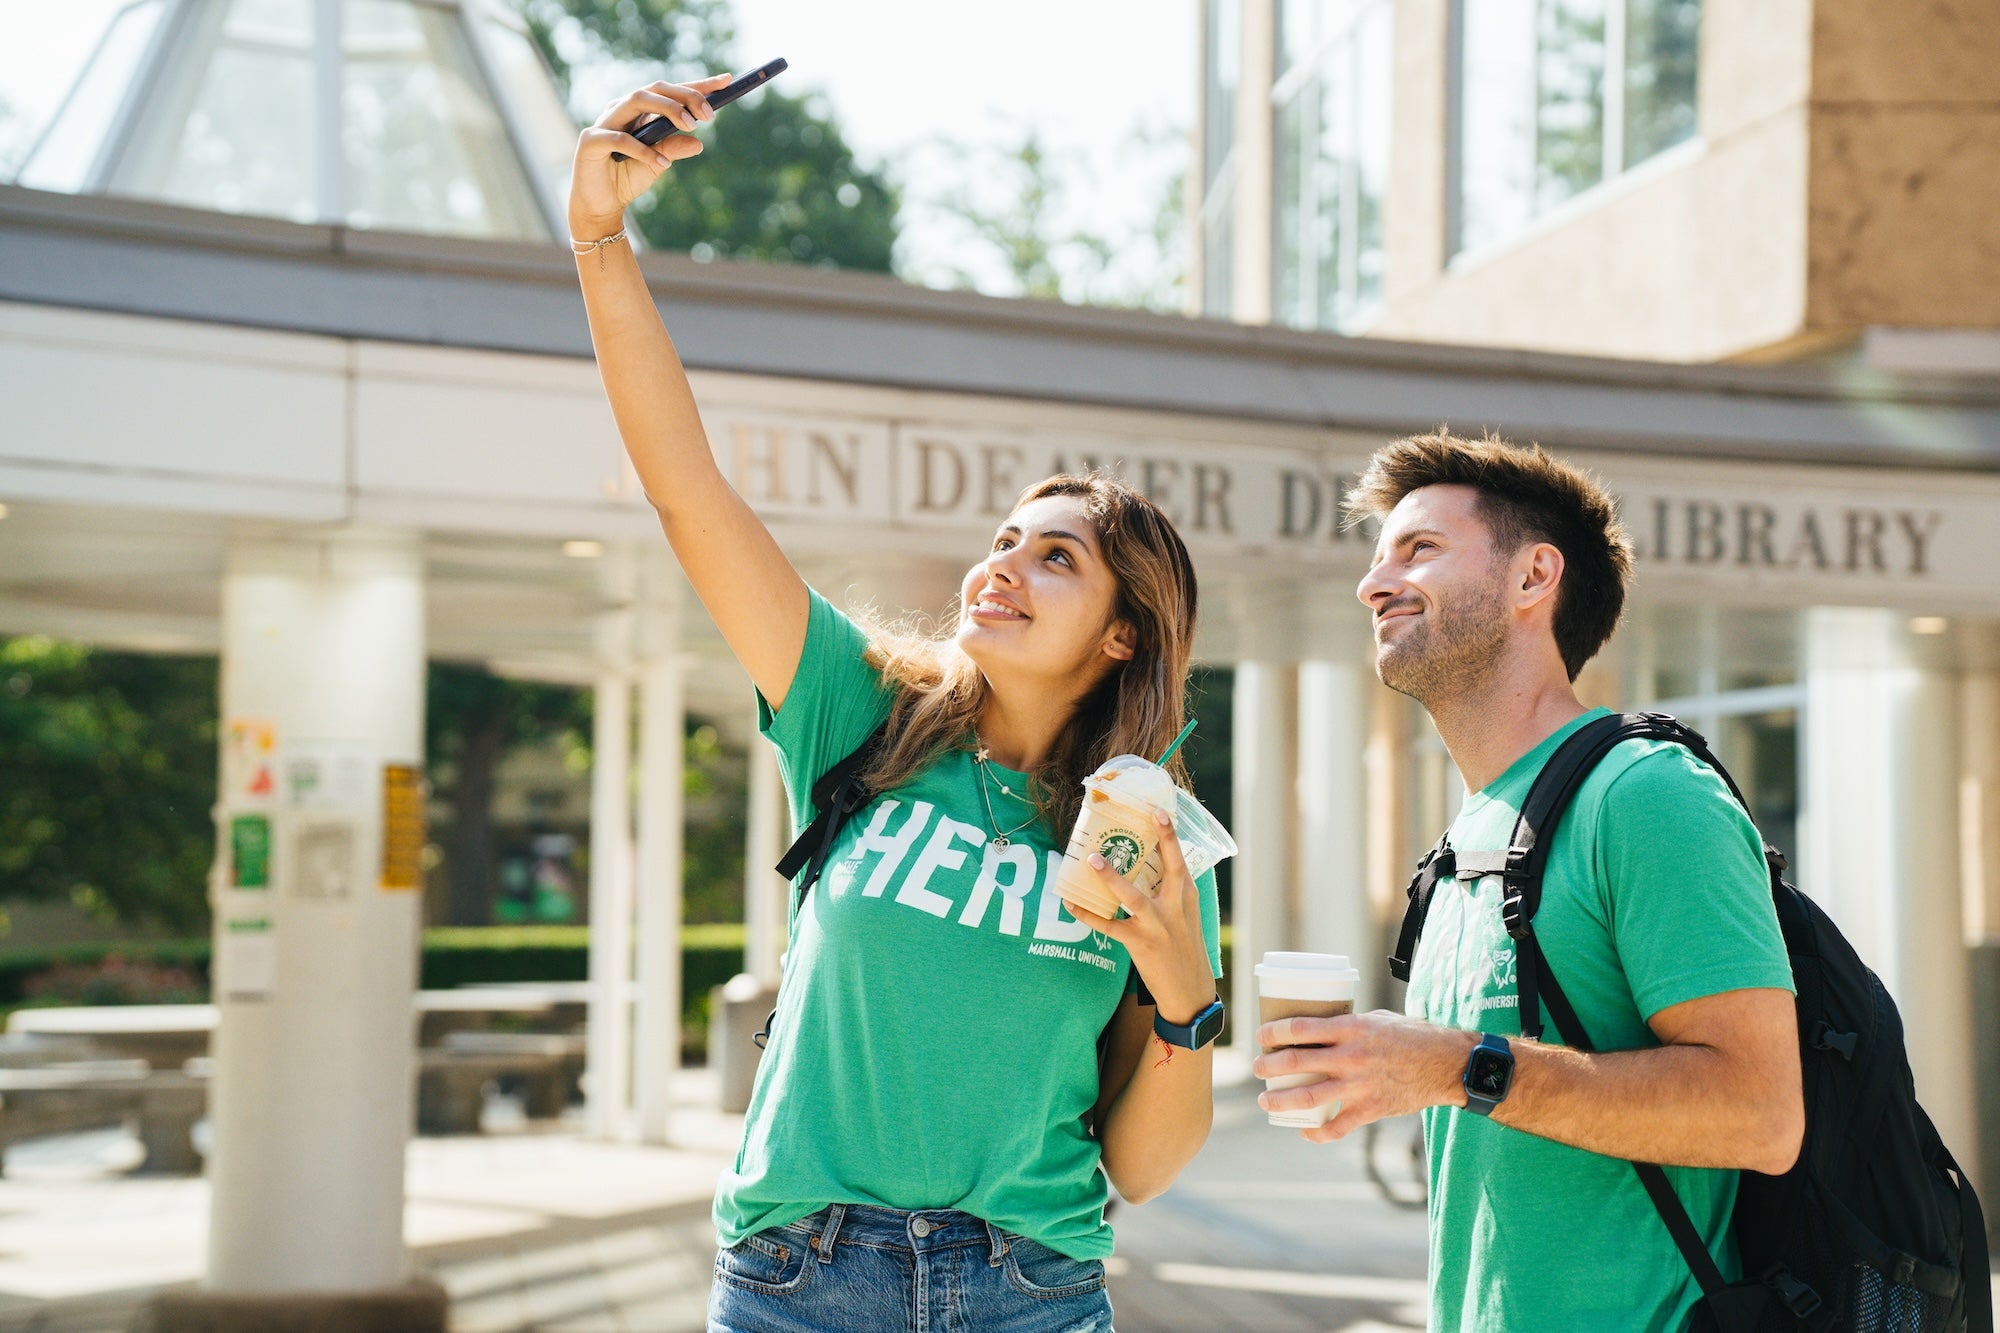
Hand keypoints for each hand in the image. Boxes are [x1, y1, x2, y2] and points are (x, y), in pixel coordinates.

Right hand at [568, 76, 730, 238]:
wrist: (600, 205)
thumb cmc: (627, 178)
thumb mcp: (658, 163)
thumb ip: (674, 149)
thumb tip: (699, 143)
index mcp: (638, 109)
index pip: (670, 90)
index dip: (698, 85)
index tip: (726, 81)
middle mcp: (621, 108)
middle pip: (655, 87)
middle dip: (685, 96)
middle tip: (710, 115)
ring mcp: (604, 121)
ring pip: (637, 99)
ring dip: (667, 109)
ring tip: (691, 127)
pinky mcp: (591, 141)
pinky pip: (621, 139)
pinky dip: (645, 150)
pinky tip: (663, 163)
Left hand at [1067, 810, 1214, 1023]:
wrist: (1190, 993)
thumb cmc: (1184, 950)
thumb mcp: (1185, 918)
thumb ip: (1169, 894)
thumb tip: (1144, 869)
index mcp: (1187, 897)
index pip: (1180, 860)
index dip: (1170, 834)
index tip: (1158, 810)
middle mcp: (1175, 907)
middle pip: (1169, 867)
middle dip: (1161, 840)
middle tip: (1148, 814)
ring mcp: (1156, 925)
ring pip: (1131, 896)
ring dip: (1110, 878)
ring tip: (1092, 859)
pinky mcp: (1138, 943)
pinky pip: (1107, 926)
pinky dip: (1087, 915)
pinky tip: (1070, 903)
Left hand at [1252, 1010, 1476, 1142]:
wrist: (1446, 1064)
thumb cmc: (1412, 1036)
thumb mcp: (1377, 1019)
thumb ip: (1348, 1025)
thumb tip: (1319, 1029)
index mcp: (1352, 1028)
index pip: (1301, 1029)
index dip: (1274, 1032)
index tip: (1260, 1036)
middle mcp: (1352, 1056)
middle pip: (1296, 1063)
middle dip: (1268, 1066)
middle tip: (1257, 1069)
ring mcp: (1360, 1085)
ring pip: (1308, 1097)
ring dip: (1280, 1100)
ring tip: (1266, 1101)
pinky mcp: (1371, 1109)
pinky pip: (1336, 1127)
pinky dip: (1316, 1133)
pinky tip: (1304, 1131)